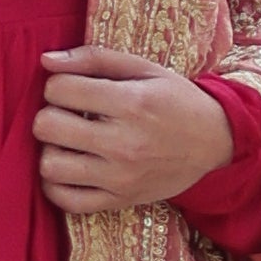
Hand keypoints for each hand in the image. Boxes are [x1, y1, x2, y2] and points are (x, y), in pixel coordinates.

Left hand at [33, 49, 235, 215]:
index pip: (59, 90)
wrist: (215, 142)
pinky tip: (69, 169)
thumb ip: (94, 59)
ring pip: (50, 167)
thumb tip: (46, 60)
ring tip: (68, 143)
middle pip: (47, 127)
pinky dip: (57, 185)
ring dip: (51, 151)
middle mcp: (124, 143)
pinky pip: (67, 201)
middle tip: (66, 115)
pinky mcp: (120, 201)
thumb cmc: (175, 100)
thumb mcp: (144, 68)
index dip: (56, 85)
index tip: (72, 89)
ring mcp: (120, 178)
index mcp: (130, 103)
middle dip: (49, 115)